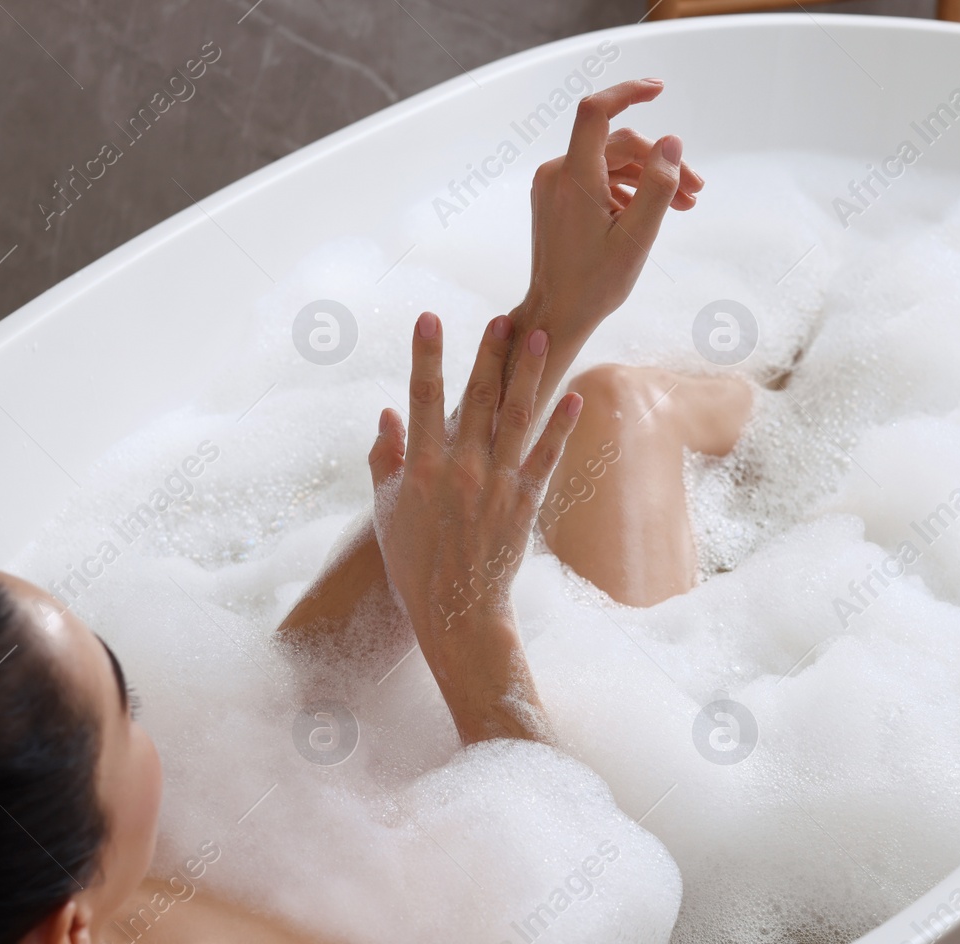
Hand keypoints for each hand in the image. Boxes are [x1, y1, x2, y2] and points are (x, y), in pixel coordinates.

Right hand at [367, 311, 579, 740]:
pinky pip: (546, 456)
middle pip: (478, 399)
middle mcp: (462, 470)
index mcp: (423, 468)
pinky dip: (560, 426)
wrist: (456, 610)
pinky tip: (574, 396)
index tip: (430, 318)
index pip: (423, 399)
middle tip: (502, 317)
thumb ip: (385, 459)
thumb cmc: (413, 561)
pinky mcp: (525, 503)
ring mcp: (497, 485)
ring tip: (539, 338)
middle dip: (489, 354)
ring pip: (516, 418)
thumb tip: (388, 413)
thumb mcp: (385, 510)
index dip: (427, 356)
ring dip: (529, 375)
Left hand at [518, 78, 703, 350]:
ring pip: (611, 163)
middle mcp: (558, 174)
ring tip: (685, 205)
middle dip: (659, 160)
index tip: (659, 89)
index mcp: (574, 178)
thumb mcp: (637, 237)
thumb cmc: (594, 283)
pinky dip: (627, 188)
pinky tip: (652, 211)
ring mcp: (554, 186)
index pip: (596, 112)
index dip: (628, 92)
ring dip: (648, 177)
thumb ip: (658, 186)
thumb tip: (673, 142)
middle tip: (696, 190)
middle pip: (617, 144)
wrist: (557, 313)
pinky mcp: (557, 198)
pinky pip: (598, 179)